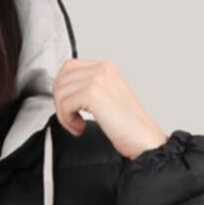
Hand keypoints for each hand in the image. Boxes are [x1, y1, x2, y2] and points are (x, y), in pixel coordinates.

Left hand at [50, 58, 169, 160]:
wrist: (143, 137)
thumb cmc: (129, 124)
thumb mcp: (107, 97)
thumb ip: (88, 88)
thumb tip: (64, 92)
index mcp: (106, 67)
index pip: (70, 66)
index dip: (62, 87)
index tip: (67, 104)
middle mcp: (102, 69)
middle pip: (62, 78)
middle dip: (60, 102)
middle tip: (70, 118)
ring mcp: (98, 79)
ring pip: (61, 92)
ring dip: (64, 113)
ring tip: (77, 125)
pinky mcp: (93, 94)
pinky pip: (65, 104)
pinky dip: (67, 120)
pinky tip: (80, 128)